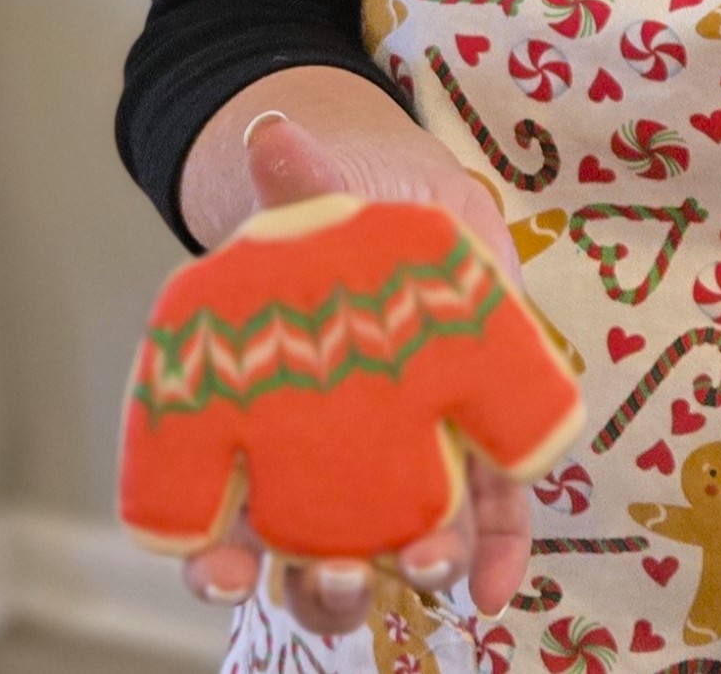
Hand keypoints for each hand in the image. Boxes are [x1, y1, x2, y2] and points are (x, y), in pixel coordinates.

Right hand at [180, 110, 533, 633]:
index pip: (231, 520)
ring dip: (412, 571)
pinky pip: (492, 524)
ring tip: (427, 562)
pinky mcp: (485, 454)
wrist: (424, 216)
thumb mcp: (320, 206)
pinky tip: (502, 590)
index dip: (218, 560)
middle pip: (317, 564)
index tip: (220, 570)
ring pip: (400, 552)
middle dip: (321, 590)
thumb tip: (269, 130)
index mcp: (274, 429)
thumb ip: (294, 183)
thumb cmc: (348, 228)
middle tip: (334, 575)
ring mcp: (412, 471)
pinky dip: (498, 560)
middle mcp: (335, 474)